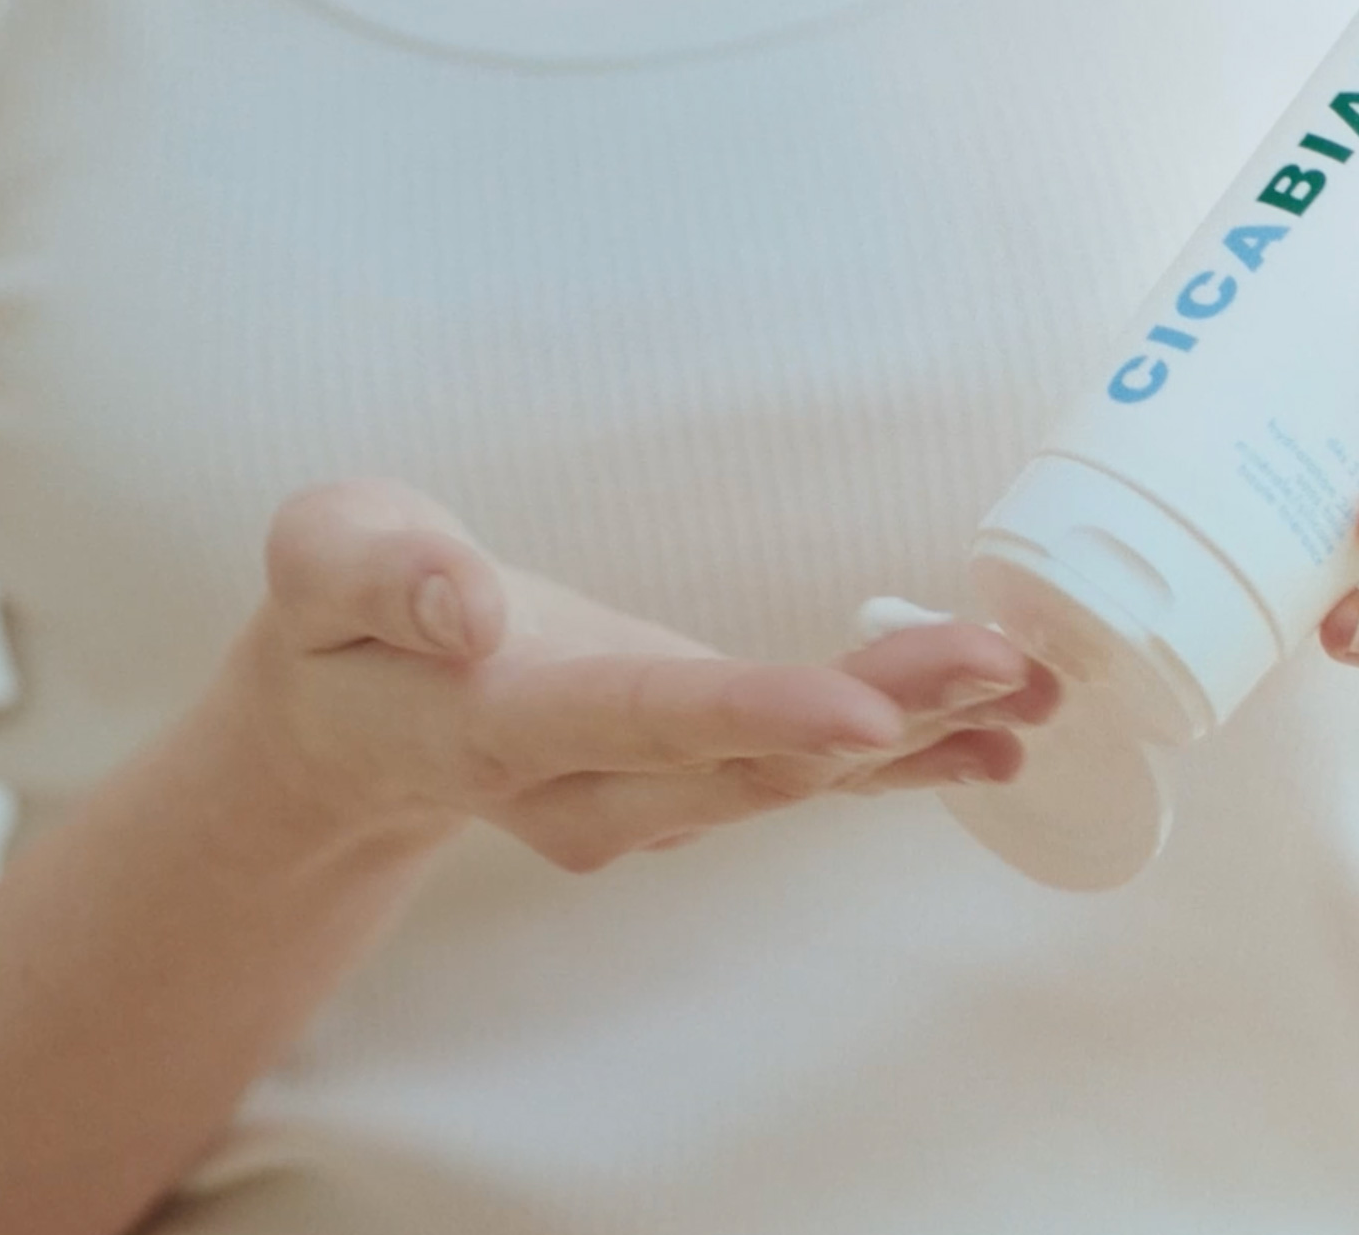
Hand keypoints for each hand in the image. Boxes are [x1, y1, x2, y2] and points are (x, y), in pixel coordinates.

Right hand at [207, 479, 1057, 869]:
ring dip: (923, 733)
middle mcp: (588, 787)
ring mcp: (646, 802)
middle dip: (890, 714)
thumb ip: (377, 574)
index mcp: (498, 725)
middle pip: (752, 759)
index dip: (752, 717)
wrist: (352, 729)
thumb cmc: (341, 629)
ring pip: (797, 775)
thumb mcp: (318, 557)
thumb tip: (465, 605)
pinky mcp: (690, 785)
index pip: (638, 721)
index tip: (860, 713)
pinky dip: (909, 759)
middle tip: (1012, 666)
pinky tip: (1005, 739)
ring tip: (1040, 689)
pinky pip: (809, 781)